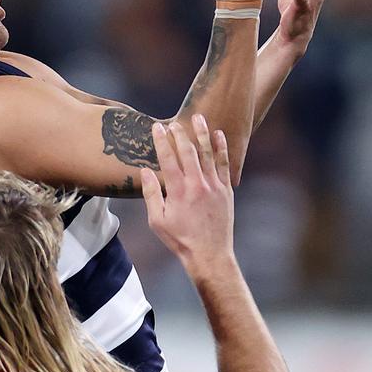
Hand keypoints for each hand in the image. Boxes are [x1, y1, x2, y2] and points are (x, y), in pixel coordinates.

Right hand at [140, 115, 233, 275]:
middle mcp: (196, 184)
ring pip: (207, 153)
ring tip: (198, 117)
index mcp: (177, 191)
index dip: (162, 141)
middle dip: (179, 134)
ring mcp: (213, 186)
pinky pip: (224, 164)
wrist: (209, 254)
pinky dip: (221, 148)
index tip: (157, 127)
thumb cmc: (180, 239)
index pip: (167, 159)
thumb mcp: (157, 220)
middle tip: (173, 122)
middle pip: (187, 151)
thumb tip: (145, 172)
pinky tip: (218, 135)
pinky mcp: (225, 190)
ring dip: (201, 134)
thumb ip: (151, 194)